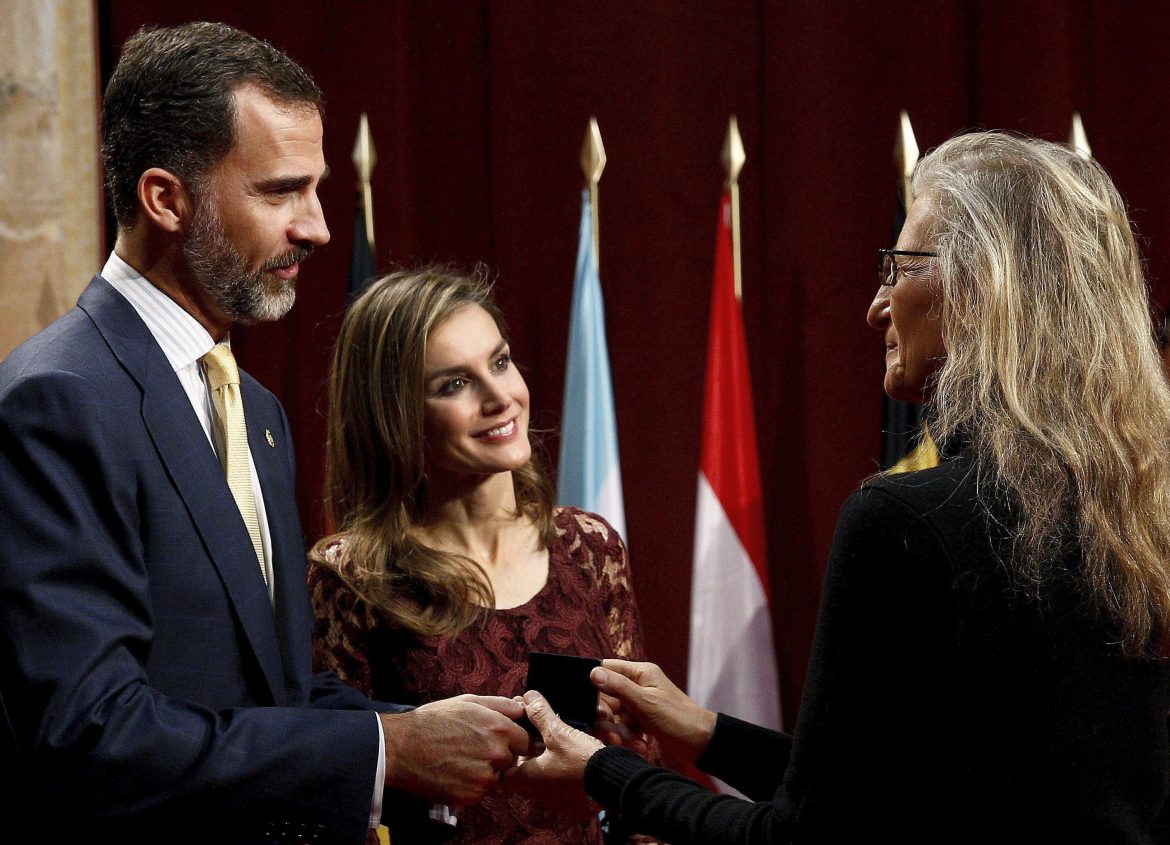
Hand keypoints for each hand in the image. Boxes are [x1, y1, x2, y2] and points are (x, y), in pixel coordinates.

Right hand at [381, 694, 528, 805]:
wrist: (402, 747)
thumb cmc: (433, 721)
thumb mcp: (468, 702)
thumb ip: (500, 705)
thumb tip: (522, 707)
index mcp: (499, 728)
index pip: (526, 741)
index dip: (514, 741)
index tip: (500, 741)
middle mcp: (496, 753)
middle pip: (512, 761)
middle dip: (499, 757)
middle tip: (475, 750)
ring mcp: (484, 777)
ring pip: (497, 778)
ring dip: (486, 772)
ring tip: (462, 761)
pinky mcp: (471, 796)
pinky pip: (481, 793)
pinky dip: (471, 786)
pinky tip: (454, 773)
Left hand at [500, 690, 603, 818]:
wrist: (614, 782)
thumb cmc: (582, 759)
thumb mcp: (559, 732)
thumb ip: (540, 714)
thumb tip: (527, 697)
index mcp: (528, 779)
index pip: (502, 777)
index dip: (504, 761)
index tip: (511, 747)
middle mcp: (538, 795)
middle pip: (522, 779)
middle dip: (525, 761)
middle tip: (533, 742)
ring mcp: (556, 803)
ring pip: (541, 786)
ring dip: (544, 770)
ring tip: (554, 750)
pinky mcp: (573, 806)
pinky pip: (560, 792)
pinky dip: (561, 779)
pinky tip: (570, 765)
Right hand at [591, 659, 716, 766]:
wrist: (701, 744)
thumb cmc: (678, 718)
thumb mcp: (645, 702)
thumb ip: (619, 687)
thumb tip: (593, 673)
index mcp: (640, 672)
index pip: (607, 668)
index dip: (595, 684)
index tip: (590, 704)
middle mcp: (638, 685)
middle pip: (607, 696)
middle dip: (606, 717)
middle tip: (610, 733)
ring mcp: (639, 703)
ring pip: (614, 715)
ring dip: (617, 731)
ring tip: (628, 742)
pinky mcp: (642, 720)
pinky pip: (623, 726)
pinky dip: (628, 737)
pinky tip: (639, 745)